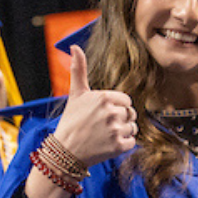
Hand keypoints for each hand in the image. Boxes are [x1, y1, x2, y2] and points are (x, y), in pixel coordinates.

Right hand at [50, 46, 137, 166]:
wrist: (65, 151)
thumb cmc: (71, 121)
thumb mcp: (76, 94)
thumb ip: (78, 69)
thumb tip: (74, 46)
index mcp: (104, 97)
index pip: (126, 100)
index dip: (116, 107)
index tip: (102, 114)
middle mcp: (111, 112)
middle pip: (130, 113)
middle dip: (120, 120)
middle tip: (102, 127)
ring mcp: (116, 130)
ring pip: (132, 128)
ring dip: (122, 132)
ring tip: (104, 136)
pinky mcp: (119, 146)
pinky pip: (132, 142)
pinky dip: (123, 145)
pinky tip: (108, 145)